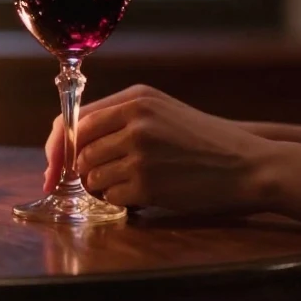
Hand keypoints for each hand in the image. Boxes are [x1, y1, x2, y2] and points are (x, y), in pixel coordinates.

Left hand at [70, 85, 276, 214]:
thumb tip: (70, 139)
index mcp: (136, 99)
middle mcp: (135, 122)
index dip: (57, 146)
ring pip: (91, 177)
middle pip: (79, 152)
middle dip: (81, 171)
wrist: (248, 165)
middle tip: (99, 179)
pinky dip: (119, 201)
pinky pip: (111, 197)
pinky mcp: (148, 184)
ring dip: (100, 187)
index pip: (75, 121)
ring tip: (126, 184)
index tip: (51, 165)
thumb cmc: (203, 140)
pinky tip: (140, 196)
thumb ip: (119, 117)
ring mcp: (140, 153)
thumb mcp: (162, 111)